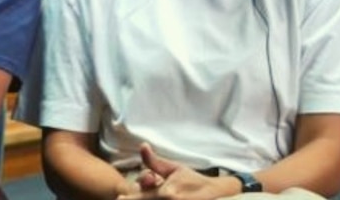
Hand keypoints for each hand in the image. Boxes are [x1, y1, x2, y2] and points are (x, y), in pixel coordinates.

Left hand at [115, 143, 237, 199]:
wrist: (219, 195)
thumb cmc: (194, 181)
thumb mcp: (175, 169)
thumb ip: (154, 162)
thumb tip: (142, 145)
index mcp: (165, 194)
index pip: (139, 199)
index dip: (128, 199)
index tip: (120, 198)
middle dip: (139, 198)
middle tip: (129, 196)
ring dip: (147, 199)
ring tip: (152, 194)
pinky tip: (162, 197)